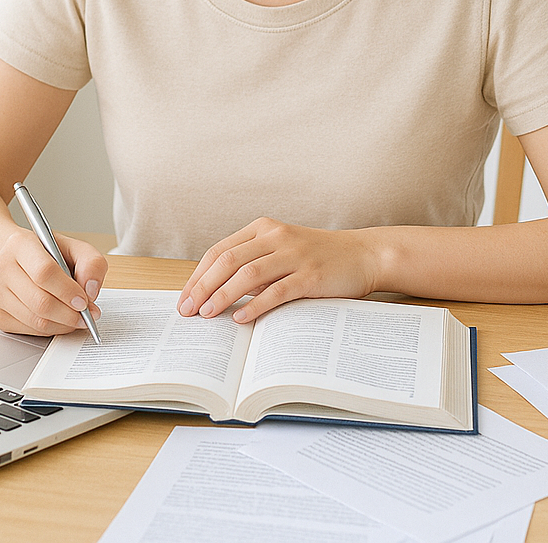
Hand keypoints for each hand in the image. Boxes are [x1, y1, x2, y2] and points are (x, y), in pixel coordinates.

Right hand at [0, 229, 107, 335]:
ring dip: (63, 324)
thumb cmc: (45, 253)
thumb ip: (91, 263)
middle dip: (69, 314)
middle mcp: (1, 267)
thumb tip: (91, 290)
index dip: (67, 291)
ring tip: (77, 318)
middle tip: (87, 315)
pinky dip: (51, 329)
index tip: (84, 301)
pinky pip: (29, 330)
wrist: (13, 259)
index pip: (44, 272)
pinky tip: (60, 319)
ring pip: (35, 320)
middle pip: (40, 301)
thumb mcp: (73, 247)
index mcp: (20, 244)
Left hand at [177, 218, 379, 323]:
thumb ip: (253, 265)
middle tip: (188, 310)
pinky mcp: (311, 275)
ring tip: (207, 315)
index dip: (198, 276)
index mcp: (263, 228)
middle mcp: (276, 236)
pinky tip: (241, 318)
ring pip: (248, 273)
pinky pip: (277, 290)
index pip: (219, 250)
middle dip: (203, 287)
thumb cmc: (318, 257)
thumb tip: (215, 294)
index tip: (184, 299)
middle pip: (228, 260)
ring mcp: (294, 254)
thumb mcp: (281, 252)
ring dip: (223, 295)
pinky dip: (256, 305)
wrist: (363, 255)